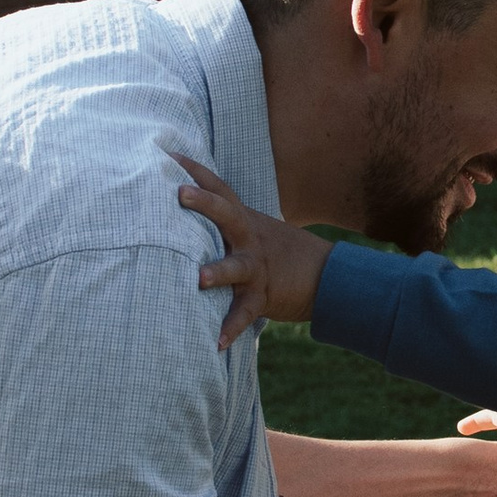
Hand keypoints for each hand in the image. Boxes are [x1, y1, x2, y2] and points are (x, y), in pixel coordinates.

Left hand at [177, 152, 331, 341]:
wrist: (328, 276)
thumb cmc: (280, 251)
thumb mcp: (253, 229)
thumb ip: (225, 221)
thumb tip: (187, 207)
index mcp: (244, 220)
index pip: (219, 188)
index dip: (195, 170)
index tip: (168, 152)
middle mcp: (249, 238)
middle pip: (226, 215)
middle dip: (204, 204)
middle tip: (179, 193)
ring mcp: (258, 267)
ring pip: (237, 266)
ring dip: (218, 272)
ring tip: (199, 279)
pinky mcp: (264, 295)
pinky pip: (245, 313)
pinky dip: (231, 328)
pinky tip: (217, 343)